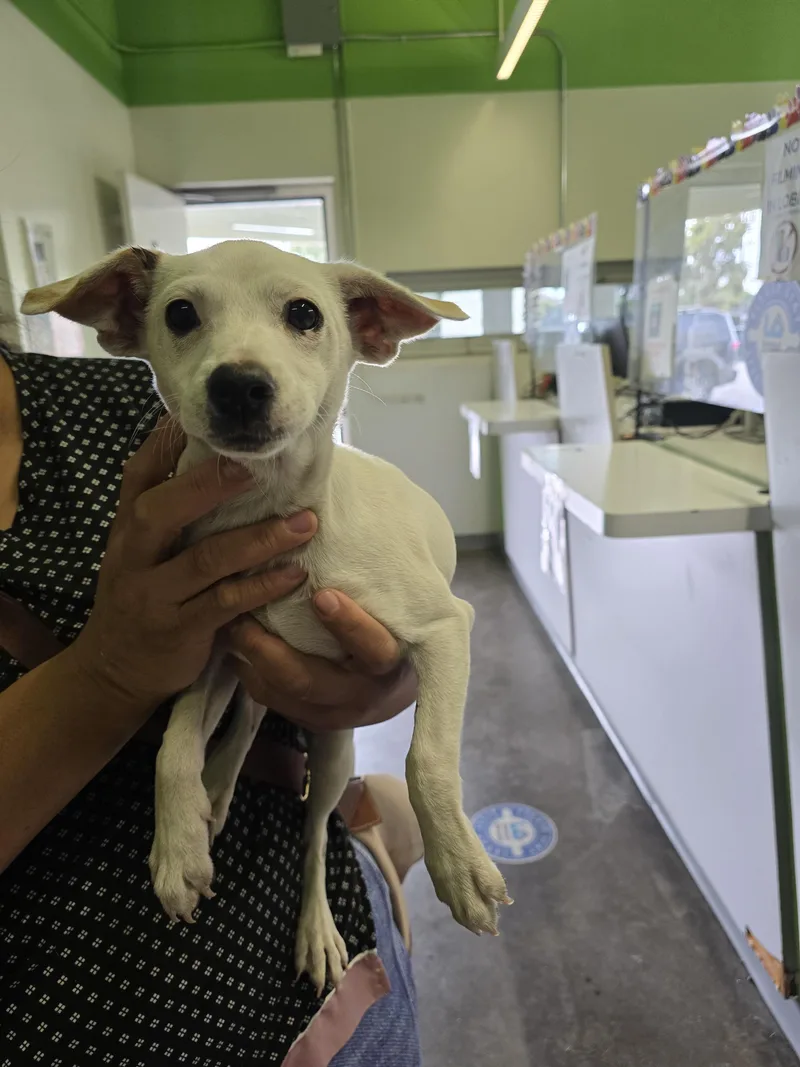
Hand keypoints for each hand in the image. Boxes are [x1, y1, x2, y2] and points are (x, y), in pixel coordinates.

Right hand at [69, 419, 316, 714]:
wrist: (115, 669)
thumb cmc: (144, 594)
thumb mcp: (142, 548)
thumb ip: (171, 509)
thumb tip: (222, 454)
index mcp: (128, 525)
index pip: (140, 472)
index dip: (168, 441)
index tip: (209, 416)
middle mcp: (133, 554)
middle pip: (163, 510)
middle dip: (210, 485)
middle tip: (258, 464)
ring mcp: (153, 593)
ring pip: (206, 559)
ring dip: (260, 539)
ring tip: (305, 523)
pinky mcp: (177, 629)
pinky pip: (225, 603)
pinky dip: (262, 587)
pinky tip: (295, 575)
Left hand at [227, 591, 417, 730]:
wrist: (397, 688)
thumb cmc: (397, 634)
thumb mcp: (399, 617)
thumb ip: (377, 591)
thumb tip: (342, 537)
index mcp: (389, 665)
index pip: (374, 649)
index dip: (349, 626)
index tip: (322, 595)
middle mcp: (361, 695)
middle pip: (309, 680)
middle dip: (270, 650)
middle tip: (243, 617)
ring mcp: (334, 714)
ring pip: (283, 694)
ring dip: (252, 661)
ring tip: (231, 626)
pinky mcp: (311, 721)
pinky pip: (273, 701)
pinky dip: (251, 674)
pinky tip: (236, 648)